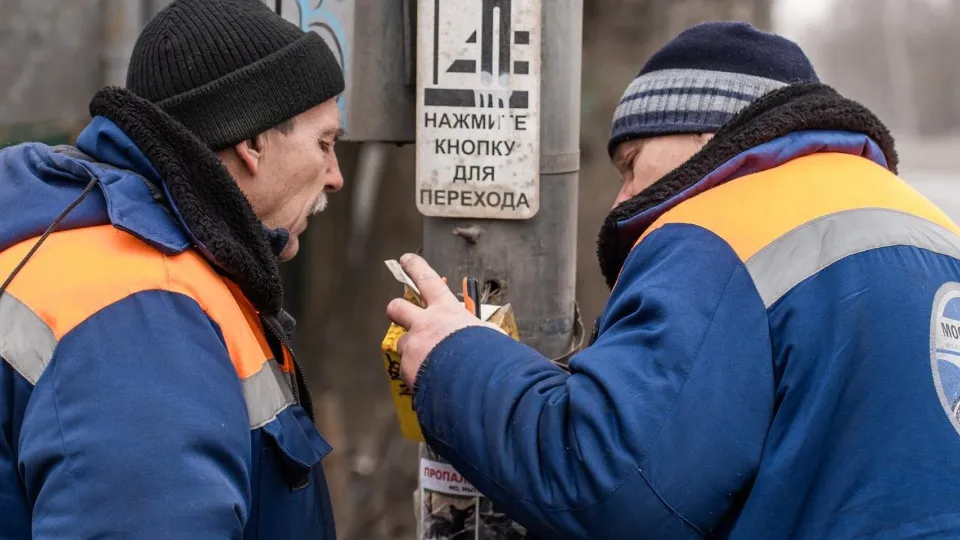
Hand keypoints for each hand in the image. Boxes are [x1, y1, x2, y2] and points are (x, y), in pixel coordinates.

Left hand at [386, 254, 500, 387]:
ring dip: (411, 348)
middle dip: (397, 308)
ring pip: (402, 342)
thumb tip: (483, 337)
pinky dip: (417, 373)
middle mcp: (425, 324)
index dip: (415, 267)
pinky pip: (407, 369)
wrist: (477, 384)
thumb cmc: (490, 357)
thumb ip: (478, 331)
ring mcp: (414, 346)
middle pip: (397, 307)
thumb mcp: (490, 334)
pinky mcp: (407, 369)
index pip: (427, 280)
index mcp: (447, 311)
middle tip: (400, 311)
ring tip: (428, 360)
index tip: (407, 260)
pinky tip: (431, 381)